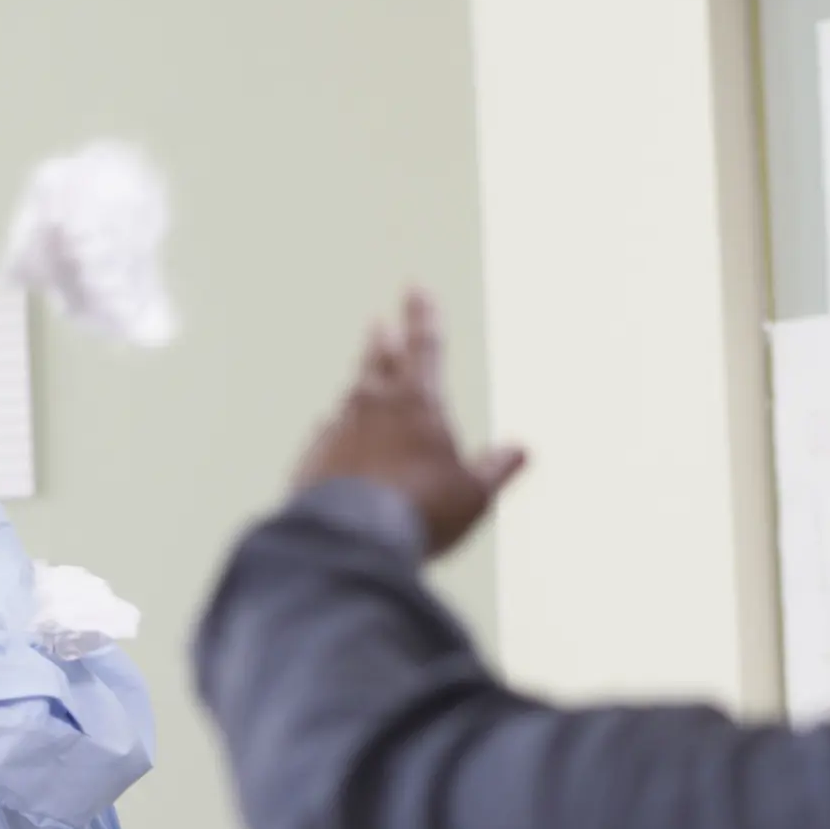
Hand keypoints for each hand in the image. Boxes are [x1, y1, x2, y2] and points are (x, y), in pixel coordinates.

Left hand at [292, 289, 526, 557]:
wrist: (348, 539)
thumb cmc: (421, 512)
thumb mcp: (473, 494)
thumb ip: (495, 469)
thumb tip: (520, 451)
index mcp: (417, 402)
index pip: (425, 346)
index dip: (423, 316)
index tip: (415, 289)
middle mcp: (371, 407)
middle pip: (378, 363)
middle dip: (383, 341)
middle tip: (379, 324)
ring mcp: (335, 431)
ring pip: (349, 398)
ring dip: (358, 387)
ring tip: (362, 382)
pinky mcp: (309, 460)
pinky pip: (323, 437)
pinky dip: (332, 432)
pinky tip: (330, 435)